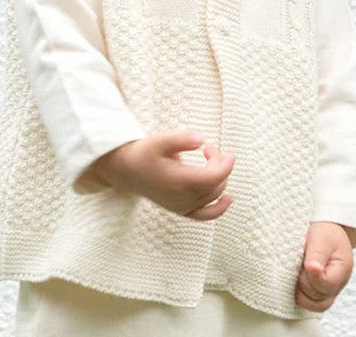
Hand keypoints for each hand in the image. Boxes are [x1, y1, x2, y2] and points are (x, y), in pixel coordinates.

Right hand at [90, 130, 235, 220]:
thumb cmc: (145, 153)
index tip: (217, 149)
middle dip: (219, 163)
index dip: (224, 162)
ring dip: (219, 177)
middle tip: (206, 149)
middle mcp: (183, 198)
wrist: (126, 171)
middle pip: (216, 183)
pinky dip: (219, 208)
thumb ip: (182, 139)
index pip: (215, 176)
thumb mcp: (161, 140)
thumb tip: (202, 140)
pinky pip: (205, 215)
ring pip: (214, 195)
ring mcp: (182, 207)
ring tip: (208, 160)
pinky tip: (229, 199)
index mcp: (179, 181)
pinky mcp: (181, 210)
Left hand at [295, 221, 353, 312]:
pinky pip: (310, 302)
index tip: (305, 262)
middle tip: (299, 265)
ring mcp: (329, 289)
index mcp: (342, 269)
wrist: (324, 227)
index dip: (311, 276)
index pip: (325, 285)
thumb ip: (317, 255)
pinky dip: (300, 294)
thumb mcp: (321, 238)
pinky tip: (295, 279)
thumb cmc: (324, 231)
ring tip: (297, 272)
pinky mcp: (320, 290)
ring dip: (301, 291)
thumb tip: (313, 270)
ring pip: (314, 305)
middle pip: (320, 300)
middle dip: (304, 283)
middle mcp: (338, 284)